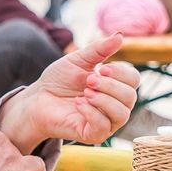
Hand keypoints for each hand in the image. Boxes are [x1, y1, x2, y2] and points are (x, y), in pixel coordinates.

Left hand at [0, 34, 138, 153]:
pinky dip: (92, 113)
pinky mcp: (94, 135)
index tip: (103, 68)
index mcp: (115, 86)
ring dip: (104, 100)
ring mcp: (107, 122)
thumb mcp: (79, 60)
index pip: (133, 80)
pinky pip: (104, 127)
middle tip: (89, 80)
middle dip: (110, 86)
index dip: (122, 73)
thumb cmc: (59, 80)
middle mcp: (116, 105)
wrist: (38, 99)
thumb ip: (99, 49)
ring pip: (122, 114)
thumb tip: (120, 35)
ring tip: (85, 92)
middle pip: (130, 97)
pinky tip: (78, 103)